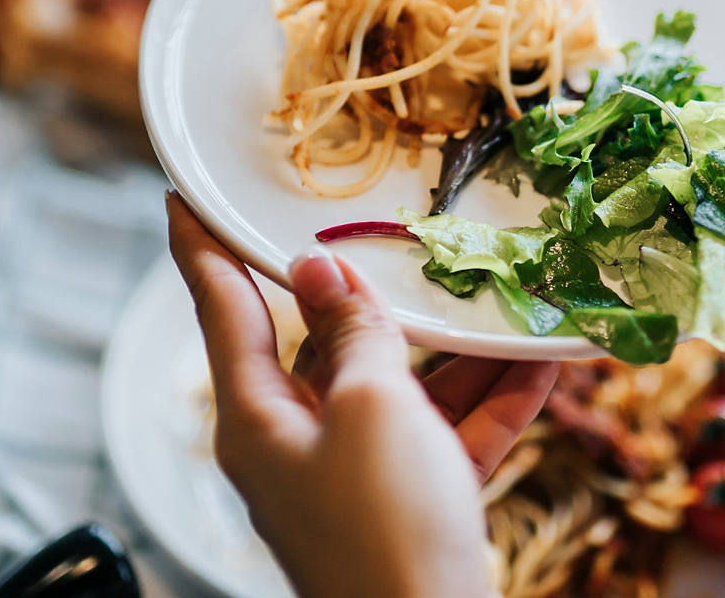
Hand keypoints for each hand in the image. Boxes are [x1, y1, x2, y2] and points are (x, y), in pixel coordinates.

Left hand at [166, 193, 556, 597]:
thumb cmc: (385, 527)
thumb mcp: (371, 408)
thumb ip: (354, 333)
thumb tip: (319, 273)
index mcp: (257, 419)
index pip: (221, 310)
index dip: (201, 248)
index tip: (182, 198)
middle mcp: (298, 443)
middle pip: (324, 345)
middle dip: (372, 296)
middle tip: (389, 232)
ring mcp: (356, 476)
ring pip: (399, 387)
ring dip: (456, 349)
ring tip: (503, 294)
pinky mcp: (410, 503)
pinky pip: (447, 433)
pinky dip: (490, 400)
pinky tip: (543, 359)